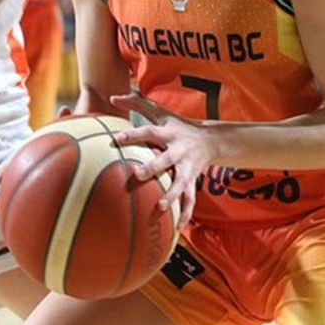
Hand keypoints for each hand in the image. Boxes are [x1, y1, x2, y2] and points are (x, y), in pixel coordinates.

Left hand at [110, 92, 215, 226]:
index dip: (134, 135)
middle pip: (166, 160)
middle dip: (153, 168)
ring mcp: (187, 168)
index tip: (117, 139)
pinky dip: (186, 214)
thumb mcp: (161, 112)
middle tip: (137, 174)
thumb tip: (112, 96)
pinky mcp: (193, 182)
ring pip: (181, 184)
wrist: (211, 139)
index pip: (149, 132)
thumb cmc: (178, 125)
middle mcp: (179, 151)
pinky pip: (191, 200)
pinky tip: (177, 228)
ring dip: (172, 196)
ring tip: (161, 207)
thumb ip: (137, 103)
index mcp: (169, 134)